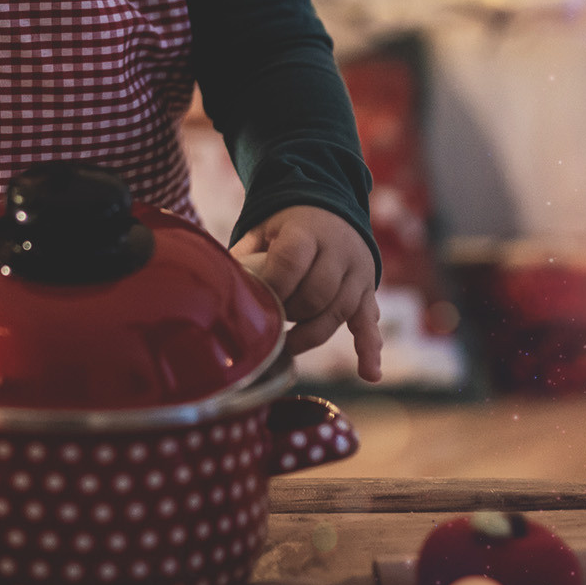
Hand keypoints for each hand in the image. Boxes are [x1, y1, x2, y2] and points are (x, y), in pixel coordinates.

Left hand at [231, 205, 382, 381]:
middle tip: (273, 322)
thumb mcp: (264, 230)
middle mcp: (338, 250)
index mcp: (307, 231)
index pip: (291, 261)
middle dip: (291, 313)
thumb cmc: (288, 227)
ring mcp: (357, 272)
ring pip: (338, 312)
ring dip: (311, 333)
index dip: (274, 287)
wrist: (332, 210)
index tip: (259, 304)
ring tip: (289, 346)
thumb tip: (215, 285)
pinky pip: (370, 322)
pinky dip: (370, 349)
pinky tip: (369, 374)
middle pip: (316, 293)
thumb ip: (245, 255)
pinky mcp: (368, 291)